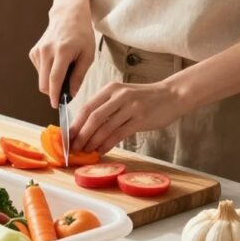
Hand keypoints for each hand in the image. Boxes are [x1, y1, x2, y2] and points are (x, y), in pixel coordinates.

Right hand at [29, 3, 95, 107]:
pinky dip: (48, 73)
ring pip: (41, 79)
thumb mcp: (88, 55)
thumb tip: (71, 94)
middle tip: (67, 90)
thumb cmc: (81, 34)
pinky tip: (57, 63)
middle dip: (54, 92)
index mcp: (62, 51)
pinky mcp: (34, 52)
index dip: (55, 95)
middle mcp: (46, 51)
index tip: (56, 106)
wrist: (68, 16)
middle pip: (44, 83)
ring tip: (65, 69)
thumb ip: (79, 76)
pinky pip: (40, 71)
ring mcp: (38, 51)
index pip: (55, 79)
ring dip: (52, 81)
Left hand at [70, 78, 188, 153]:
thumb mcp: (123, 95)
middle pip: (93, 117)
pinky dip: (107, 144)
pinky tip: (101, 150)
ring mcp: (130, 107)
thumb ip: (106, 107)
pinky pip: (119, 134)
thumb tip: (85, 127)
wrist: (171, 95)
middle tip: (73, 147)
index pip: (87, 107)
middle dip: (80, 135)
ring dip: (92, 141)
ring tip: (85, 151)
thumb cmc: (145, 98)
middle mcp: (119, 96)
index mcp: (111, 89)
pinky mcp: (140, 119)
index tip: (67, 137)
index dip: (75, 124)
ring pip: (105, 127)